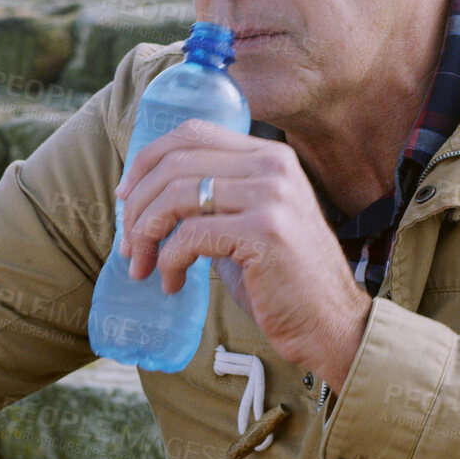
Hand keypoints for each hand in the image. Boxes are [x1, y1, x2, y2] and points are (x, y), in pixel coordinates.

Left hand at [116, 119, 371, 386]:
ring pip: (176, 196)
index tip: (126, 198)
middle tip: (128, 244)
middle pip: (176, 162)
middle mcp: (273, 166)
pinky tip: (173, 283)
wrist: (333, 325)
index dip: (147, 161)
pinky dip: (168, 261)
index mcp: (269, 156)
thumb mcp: (250, 225)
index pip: (192, 133)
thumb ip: (214, 201)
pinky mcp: (264, 232)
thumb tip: (149, 197)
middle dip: (138, 205)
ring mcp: (272, 196)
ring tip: (142, 266)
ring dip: (145, 234)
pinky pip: (190, 236)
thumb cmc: (284, 282)